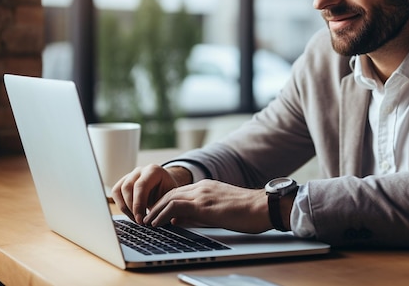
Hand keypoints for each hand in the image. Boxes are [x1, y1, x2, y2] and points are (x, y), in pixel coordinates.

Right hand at [112, 164, 190, 223]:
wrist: (166, 185)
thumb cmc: (168, 192)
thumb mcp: (170, 197)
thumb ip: (162, 205)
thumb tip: (153, 219)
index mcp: (153, 171)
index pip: (141, 186)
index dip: (138, 204)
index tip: (141, 219)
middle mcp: (140, 171)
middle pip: (127, 187)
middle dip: (131, 207)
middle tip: (139, 221)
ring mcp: (130, 175)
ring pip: (118, 190)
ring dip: (124, 208)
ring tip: (135, 219)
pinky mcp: (123, 182)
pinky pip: (116, 193)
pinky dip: (121, 205)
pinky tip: (131, 214)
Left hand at [143, 180, 271, 233]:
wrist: (263, 207)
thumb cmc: (248, 212)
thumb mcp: (220, 212)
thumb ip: (199, 213)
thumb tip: (178, 220)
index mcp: (208, 187)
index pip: (179, 192)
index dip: (164, 203)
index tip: (155, 214)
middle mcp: (203, 186)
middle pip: (171, 193)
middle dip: (155, 206)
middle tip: (146, 218)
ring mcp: (203, 193)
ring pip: (170, 198)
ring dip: (155, 210)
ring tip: (147, 222)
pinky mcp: (204, 204)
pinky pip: (176, 206)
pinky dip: (162, 214)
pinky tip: (157, 222)